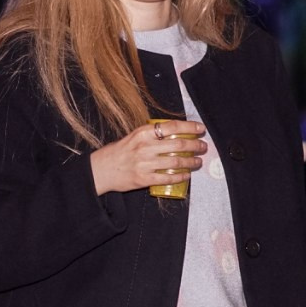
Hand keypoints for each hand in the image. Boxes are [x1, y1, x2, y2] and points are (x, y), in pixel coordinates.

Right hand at [89, 120, 206, 195]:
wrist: (102, 169)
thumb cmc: (120, 151)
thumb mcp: (134, 136)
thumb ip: (152, 134)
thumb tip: (176, 133)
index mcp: (143, 133)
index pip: (172, 127)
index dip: (189, 127)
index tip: (200, 128)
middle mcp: (145, 147)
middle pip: (178, 145)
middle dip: (195, 146)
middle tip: (203, 146)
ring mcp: (145, 164)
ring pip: (176, 162)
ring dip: (191, 162)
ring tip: (198, 161)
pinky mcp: (144, 179)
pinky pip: (168, 177)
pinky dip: (181, 176)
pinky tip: (187, 175)